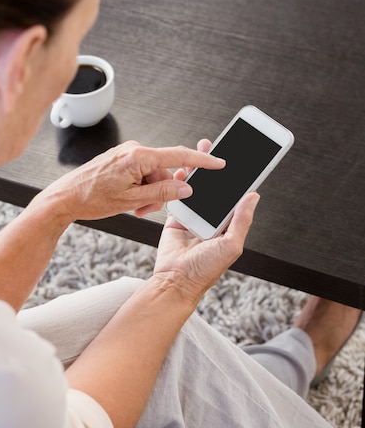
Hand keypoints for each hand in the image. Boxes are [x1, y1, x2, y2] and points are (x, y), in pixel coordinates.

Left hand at [40, 140, 224, 222]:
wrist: (65, 197)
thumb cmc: (93, 199)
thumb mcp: (132, 201)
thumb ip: (162, 192)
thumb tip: (185, 187)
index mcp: (138, 157)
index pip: (178, 156)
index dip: (201, 161)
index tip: (218, 162)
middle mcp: (134, 150)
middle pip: (165, 171)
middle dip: (161, 191)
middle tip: (145, 209)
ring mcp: (127, 153)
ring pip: (154, 174)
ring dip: (149, 192)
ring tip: (133, 206)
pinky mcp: (122, 158)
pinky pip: (142, 172)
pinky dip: (140, 187)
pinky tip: (128, 198)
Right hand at [154, 138, 258, 305]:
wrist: (174, 281)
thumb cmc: (205, 270)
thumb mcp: (230, 246)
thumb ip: (241, 221)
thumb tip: (253, 195)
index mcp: (228, 225)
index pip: (236, 196)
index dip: (240, 178)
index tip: (244, 159)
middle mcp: (212, 219)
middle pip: (217, 188)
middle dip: (217, 168)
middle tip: (220, 146)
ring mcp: (194, 217)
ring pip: (198, 188)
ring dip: (199, 171)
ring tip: (201, 152)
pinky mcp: (177, 217)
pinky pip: (180, 196)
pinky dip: (181, 183)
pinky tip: (183, 170)